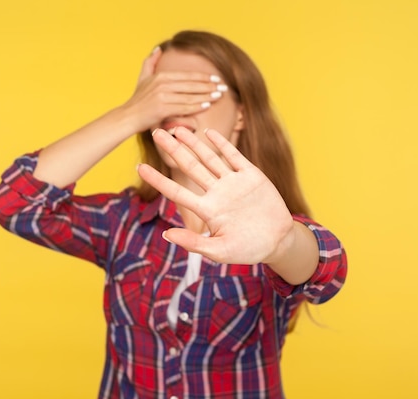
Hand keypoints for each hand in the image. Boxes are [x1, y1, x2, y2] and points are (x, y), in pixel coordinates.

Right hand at [121, 47, 224, 131]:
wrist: (127, 117)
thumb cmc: (137, 100)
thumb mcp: (142, 78)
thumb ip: (150, 62)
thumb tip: (159, 49)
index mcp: (161, 76)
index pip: (187, 76)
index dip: (203, 77)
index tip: (216, 79)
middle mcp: (162, 84)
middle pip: (191, 84)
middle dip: (209, 86)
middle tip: (223, 87)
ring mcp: (162, 96)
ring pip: (190, 95)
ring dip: (206, 95)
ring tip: (219, 95)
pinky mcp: (162, 108)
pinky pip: (184, 107)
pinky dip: (196, 106)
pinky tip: (207, 105)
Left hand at [136, 127, 295, 265]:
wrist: (278, 242)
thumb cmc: (248, 249)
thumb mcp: (219, 251)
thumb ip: (194, 243)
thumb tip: (166, 234)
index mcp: (207, 210)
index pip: (177, 192)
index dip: (158, 180)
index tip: (140, 168)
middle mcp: (216, 193)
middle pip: (190, 167)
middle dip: (173, 150)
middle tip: (156, 132)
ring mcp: (233, 183)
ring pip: (209, 158)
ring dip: (194, 143)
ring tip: (178, 128)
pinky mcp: (252, 176)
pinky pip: (235, 157)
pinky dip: (223, 144)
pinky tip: (210, 133)